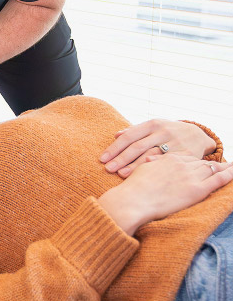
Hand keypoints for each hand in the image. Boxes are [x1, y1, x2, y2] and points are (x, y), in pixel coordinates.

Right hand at [99, 155, 232, 234]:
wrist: (135, 199)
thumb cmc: (134, 186)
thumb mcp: (142, 169)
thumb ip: (151, 163)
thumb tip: (150, 160)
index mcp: (167, 158)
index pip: (187, 157)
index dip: (195, 160)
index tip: (201, 162)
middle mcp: (181, 163)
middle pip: (200, 162)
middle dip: (212, 163)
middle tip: (224, 164)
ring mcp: (189, 176)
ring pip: (211, 168)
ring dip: (223, 167)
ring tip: (232, 166)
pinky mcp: (196, 190)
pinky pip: (217, 180)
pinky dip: (228, 175)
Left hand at [100, 118, 215, 177]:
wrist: (198, 134)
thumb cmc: (168, 131)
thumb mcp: (154, 126)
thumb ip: (135, 130)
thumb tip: (116, 135)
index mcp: (152, 124)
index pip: (129, 136)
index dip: (115, 147)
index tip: (102, 158)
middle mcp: (162, 131)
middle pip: (137, 146)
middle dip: (121, 158)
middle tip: (107, 168)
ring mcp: (174, 143)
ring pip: (151, 155)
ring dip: (134, 166)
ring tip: (120, 174)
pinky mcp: (186, 154)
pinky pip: (166, 163)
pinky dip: (153, 169)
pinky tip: (143, 176)